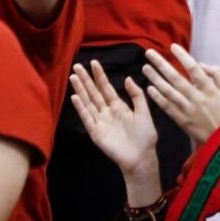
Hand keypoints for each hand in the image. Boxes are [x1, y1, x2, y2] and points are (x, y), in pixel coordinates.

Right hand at [69, 61, 159, 175]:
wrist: (142, 157)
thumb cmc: (145, 136)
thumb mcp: (144, 112)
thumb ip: (136, 95)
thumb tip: (128, 78)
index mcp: (119, 106)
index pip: (107, 87)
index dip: (100, 76)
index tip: (94, 63)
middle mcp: (107, 112)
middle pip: (94, 93)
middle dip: (86, 80)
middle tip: (77, 66)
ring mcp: (100, 122)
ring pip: (88, 103)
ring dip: (80, 90)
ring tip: (74, 77)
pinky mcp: (96, 133)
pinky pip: (87, 118)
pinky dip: (81, 108)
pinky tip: (75, 97)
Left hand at [141, 44, 219, 143]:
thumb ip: (216, 74)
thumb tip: (200, 64)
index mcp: (208, 89)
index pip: (193, 69)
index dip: (183, 56)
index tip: (172, 46)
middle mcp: (196, 97)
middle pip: (176, 78)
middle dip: (161, 64)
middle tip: (149, 53)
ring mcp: (186, 109)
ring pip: (168, 91)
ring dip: (155, 79)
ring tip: (145, 68)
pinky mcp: (180, 120)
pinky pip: (166, 106)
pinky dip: (157, 97)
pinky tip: (149, 88)